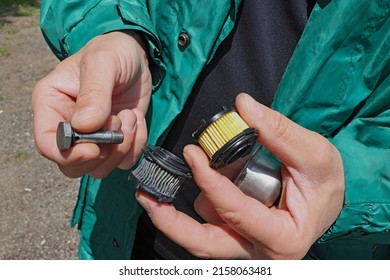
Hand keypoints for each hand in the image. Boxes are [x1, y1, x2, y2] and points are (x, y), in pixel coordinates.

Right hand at [32, 31, 150, 177]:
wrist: (136, 58)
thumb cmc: (112, 52)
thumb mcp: (102, 62)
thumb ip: (93, 93)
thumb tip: (83, 126)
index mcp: (51, 104)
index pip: (47, 144)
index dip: (68, 154)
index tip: (93, 148)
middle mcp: (67, 126)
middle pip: (72, 165)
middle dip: (101, 151)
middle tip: (118, 121)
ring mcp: (92, 138)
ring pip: (99, 168)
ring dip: (121, 148)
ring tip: (130, 116)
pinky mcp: (115, 142)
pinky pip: (124, 162)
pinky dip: (136, 147)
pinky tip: (138, 121)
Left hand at [135, 93, 344, 258]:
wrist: (327, 198)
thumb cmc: (326, 183)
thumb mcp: (314, 154)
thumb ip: (279, 130)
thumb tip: (243, 106)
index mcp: (283, 238)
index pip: (236, 212)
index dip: (210, 182)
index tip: (192, 153)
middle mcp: (260, 251)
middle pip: (205, 244)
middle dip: (171, 221)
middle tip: (145, 195)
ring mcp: (247, 247)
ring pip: (203, 237)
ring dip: (180, 212)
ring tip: (166, 180)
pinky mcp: (238, 238)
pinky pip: (209, 227)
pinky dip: (196, 207)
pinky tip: (193, 185)